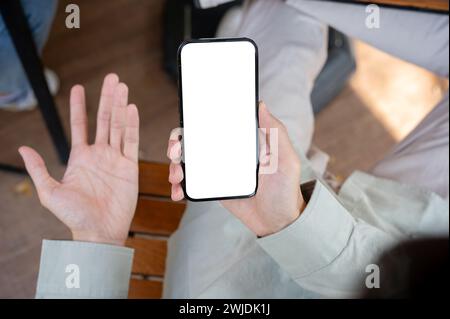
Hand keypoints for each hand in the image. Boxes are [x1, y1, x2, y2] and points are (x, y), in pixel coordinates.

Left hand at [19, 74, 138, 245]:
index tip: (79, 87)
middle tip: (111, 78)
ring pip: (119, 126)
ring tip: (122, 87)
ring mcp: (115, 159)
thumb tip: (24, 148)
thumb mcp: (49, 193)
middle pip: (104, 119)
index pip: (79, 125)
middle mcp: (99, 154)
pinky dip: (132, 125)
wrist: (99, 231)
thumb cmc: (74, 216)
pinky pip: (132, 141)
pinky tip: (131, 109)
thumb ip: (38, 169)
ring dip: (120, 106)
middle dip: (106, 98)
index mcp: (80, 157)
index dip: (79, 106)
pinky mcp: (130, 166)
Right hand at [167, 102, 304, 236]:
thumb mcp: (286, 159)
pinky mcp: (214, 189)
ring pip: (189, 163)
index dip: (196, 123)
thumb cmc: (286, 190)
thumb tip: (261, 105)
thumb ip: (276, 133)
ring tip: (176, 176)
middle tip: (175, 151)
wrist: (278, 224)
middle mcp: (228, 155)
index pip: (215, 126)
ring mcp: (218, 173)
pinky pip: (193, 184)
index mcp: (242, 143)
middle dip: (177, 144)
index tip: (185, 125)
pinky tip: (178, 191)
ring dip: (175, 165)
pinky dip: (180, 186)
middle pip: (195, 143)